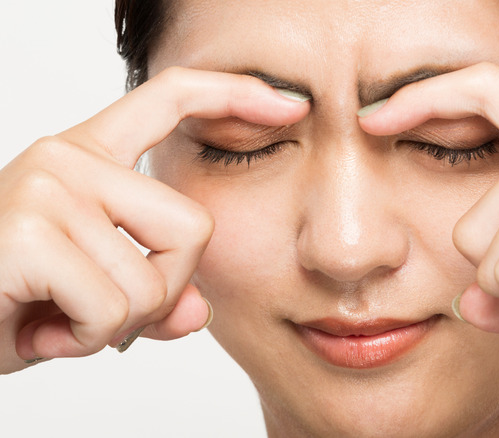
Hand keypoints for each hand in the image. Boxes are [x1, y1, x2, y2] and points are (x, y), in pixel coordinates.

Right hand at [0, 67, 309, 373]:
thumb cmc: (10, 302)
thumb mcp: (93, 299)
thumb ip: (152, 296)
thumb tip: (198, 310)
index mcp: (88, 159)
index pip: (171, 100)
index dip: (232, 94)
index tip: (286, 101)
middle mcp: (69, 159)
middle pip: (194, 228)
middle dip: (163, 289)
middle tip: (99, 311)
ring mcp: (50, 186)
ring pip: (157, 279)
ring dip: (117, 324)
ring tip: (60, 317)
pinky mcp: (33, 228)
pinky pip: (116, 308)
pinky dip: (86, 339)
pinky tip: (41, 329)